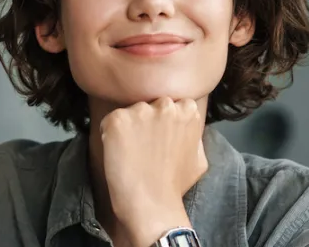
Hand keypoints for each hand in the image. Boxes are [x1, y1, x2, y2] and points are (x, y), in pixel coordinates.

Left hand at [99, 97, 207, 246]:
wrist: (152, 205)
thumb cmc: (174, 186)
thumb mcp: (199, 157)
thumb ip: (193, 135)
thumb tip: (187, 127)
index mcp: (188, 111)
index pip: (171, 104)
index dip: (162, 121)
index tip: (159, 138)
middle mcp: (165, 105)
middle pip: (149, 104)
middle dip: (145, 120)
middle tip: (143, 145)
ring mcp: (140, 111)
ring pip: (130, 112)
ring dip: (128, 127)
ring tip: (131, 153)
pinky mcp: (117, 121)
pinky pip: (110, 121)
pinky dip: (109, 135)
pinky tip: (118, 153)